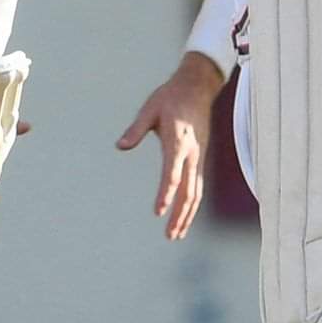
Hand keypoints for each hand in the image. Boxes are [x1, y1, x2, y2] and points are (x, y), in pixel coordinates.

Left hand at [115, 52, 222, 240]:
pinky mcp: (200, 158)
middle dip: (180, 215)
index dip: (165, 194)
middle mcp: (192, 153)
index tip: (158, 211)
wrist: (198, 87)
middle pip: (189, 191)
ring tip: (176, 234)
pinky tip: (185, 214)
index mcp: (177, 141)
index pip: (172, 174)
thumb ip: (136, 129)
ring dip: (188, 214)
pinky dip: (193, 204)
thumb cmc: (171, 97)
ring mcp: (199, 157)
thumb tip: (120, 146)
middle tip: (169, 235)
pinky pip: (198, 186)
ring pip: (196, 192)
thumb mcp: (149, 109)